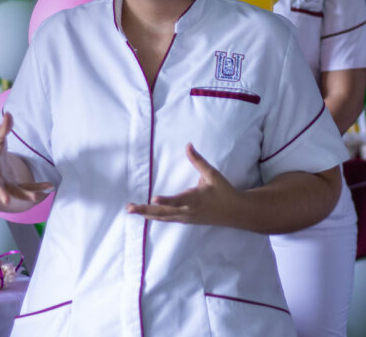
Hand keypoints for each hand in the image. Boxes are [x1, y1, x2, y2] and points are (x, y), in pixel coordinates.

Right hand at [0, 112, 52, 208]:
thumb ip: (3, 128)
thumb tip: (9, 114)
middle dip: (0, 192)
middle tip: (5, 200)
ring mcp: (4, 185)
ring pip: (11, 192)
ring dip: (23, 195)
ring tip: (35, 197)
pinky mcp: (13, 188)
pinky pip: (25, 190)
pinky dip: (36, 189)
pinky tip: (49, 186)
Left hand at [126, 144, 241, 226]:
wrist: (235, 212)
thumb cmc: (224, 192)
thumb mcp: (212, 174)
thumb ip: (198, 161)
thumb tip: (188, 145)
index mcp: (195, 199)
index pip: (178, 201)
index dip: (166, 200)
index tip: (153, 198)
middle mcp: (188, 211)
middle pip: (163, 212)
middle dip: (145, 210)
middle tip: (130, 208)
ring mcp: (186, 218)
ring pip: (163, 217)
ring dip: (147, 214)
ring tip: (132, 210)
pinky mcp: (186, 220)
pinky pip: (167, 219)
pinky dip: (155, 216)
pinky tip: (146, 214)